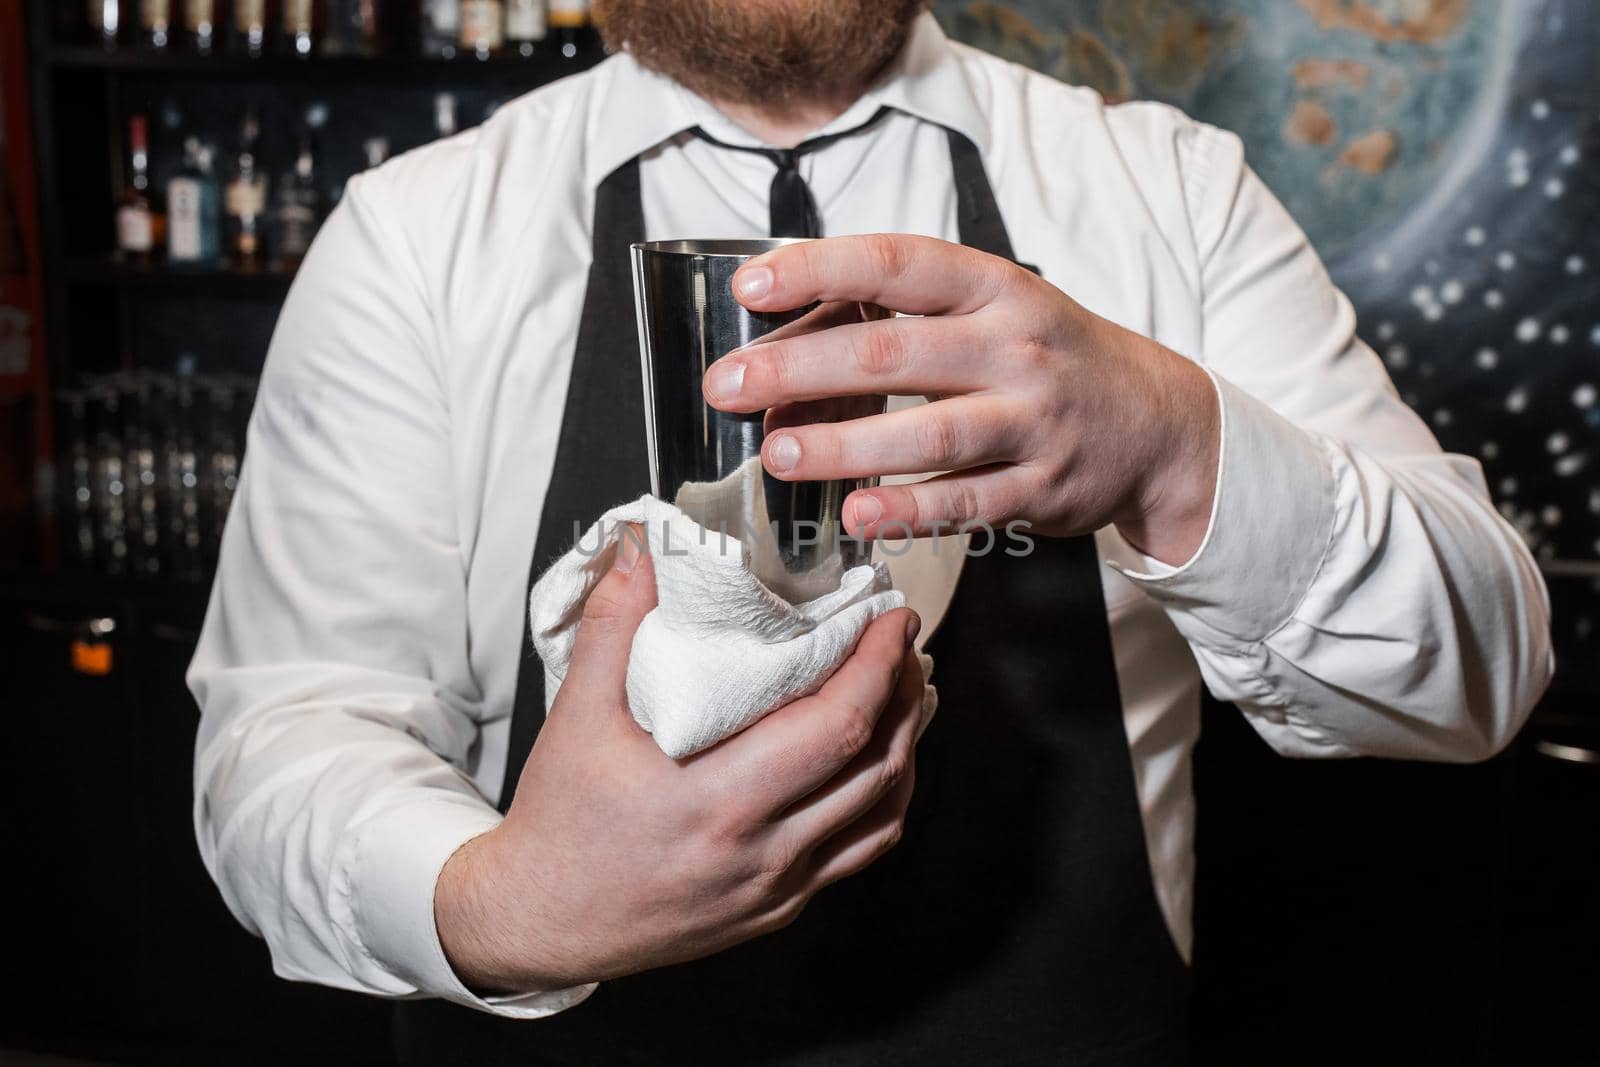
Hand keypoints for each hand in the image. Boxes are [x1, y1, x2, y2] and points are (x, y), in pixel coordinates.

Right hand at [436, 532, 924, 993]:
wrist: (541, 922)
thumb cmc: (560, 824)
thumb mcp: (576, 716)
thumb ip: (614, 626)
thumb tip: (644, 550)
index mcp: (716, 801)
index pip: (835, 727)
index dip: (877, 666)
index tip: (890, 620)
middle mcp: (760, 852)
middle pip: (876, 767)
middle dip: (904, 692)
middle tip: (903, 643)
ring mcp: (776, 889)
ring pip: (882, 814)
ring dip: (905, 746)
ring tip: (904, 692)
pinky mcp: (777, 909)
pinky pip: (858, 852)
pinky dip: (883, 800)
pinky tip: (878, 764)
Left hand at [703, 234, 1221, 564]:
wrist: (1158, 423)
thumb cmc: (1048, 357)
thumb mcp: (996, 308)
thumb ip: (910, 312)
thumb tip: (790, 331)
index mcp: (996, 288)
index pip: (897, 264)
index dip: (819, 269)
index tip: (751, 287)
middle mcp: (1017, 348)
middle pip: (895, 352)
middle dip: (800, 368)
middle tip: (729, 385)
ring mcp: (1034, 422)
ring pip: (929, 434)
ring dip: (845, 446)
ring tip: (778, 454)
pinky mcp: (1043, 488)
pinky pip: (966, 502)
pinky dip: (908, 510)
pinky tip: (856, 514)